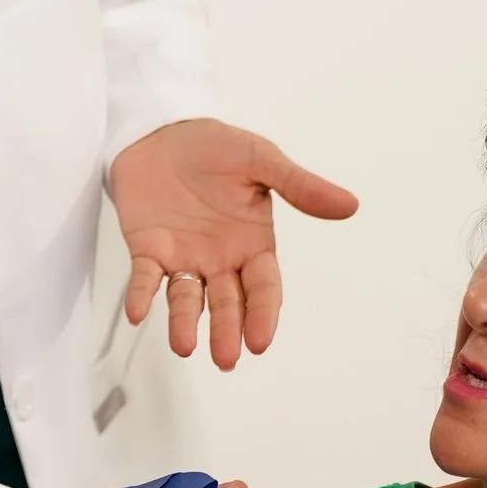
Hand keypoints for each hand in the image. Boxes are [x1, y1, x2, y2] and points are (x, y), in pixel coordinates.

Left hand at [112, 119, 357, 369]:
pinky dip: (141, 295)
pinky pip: (145, 277)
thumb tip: (349, 205)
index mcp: (252, 243)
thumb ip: (300, 186)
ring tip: (184, 347)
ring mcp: (183, 257)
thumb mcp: (262, 160)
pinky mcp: (148, 249)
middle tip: (226, 357)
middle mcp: (220, 259)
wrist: (163, 129)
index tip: (260, 340)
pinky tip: (137, 312)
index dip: (262, 313)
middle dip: (227, 330)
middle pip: (227, 303)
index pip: (263, 287)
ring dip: (185, 324)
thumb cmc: (216, 146)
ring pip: (187, 300)